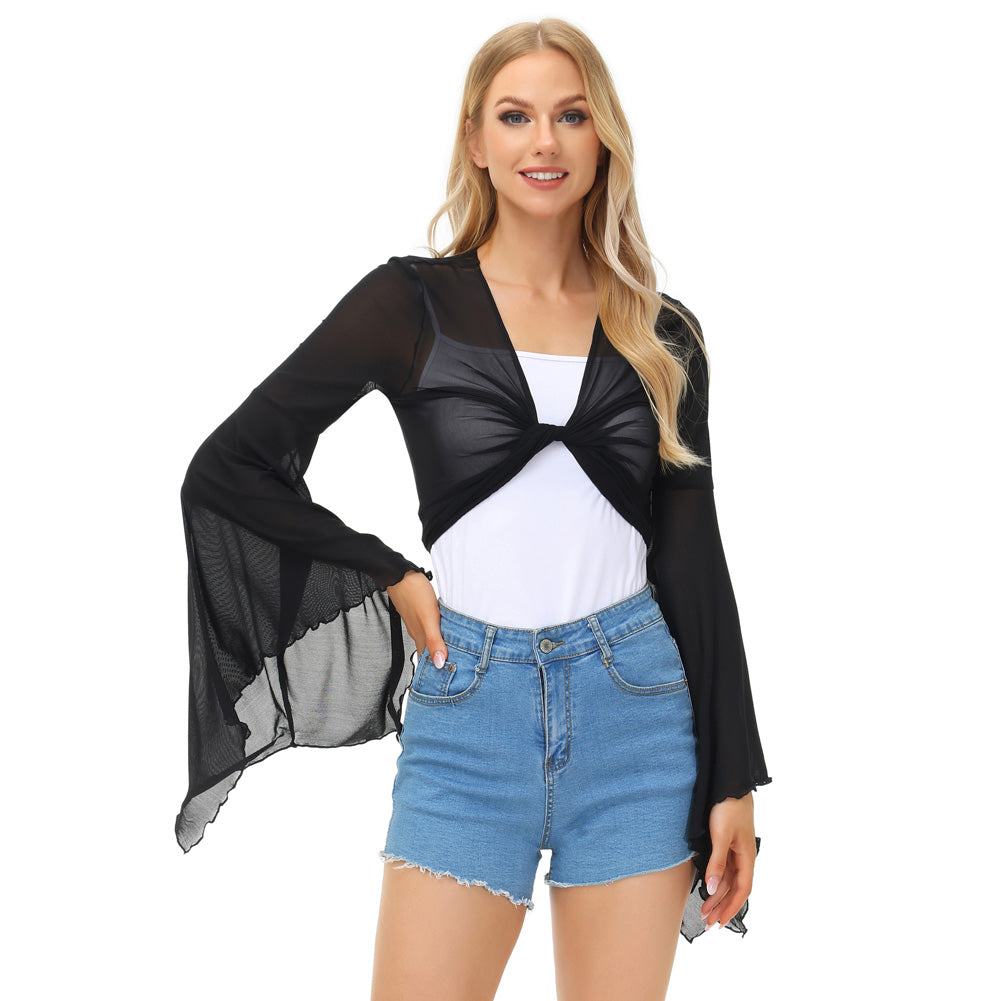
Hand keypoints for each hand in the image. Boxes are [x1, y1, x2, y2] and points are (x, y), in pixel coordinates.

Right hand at [386, 570, 447, 669]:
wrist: (400, 574)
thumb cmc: (414, 593)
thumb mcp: (429, 618)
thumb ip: (434, 640)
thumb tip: (439, 663)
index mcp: (420, 636)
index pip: (427, 661)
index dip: (436, 672)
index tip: (447, 681)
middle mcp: (417, 632)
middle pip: (428, 652)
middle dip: (439, 661)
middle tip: (454, 670)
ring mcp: (417, 622)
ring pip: (429, 640)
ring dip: (439, 647)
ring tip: (452, 653)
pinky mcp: (419, 612)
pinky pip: (429, 629)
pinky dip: (437, 634)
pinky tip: (444, 630)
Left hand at [701, 791, 755, 928]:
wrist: (730, 785)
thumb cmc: (728, 808)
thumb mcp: (720, 836)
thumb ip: (717, 863)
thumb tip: (711, 888)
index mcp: (747, 857)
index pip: (742, 890)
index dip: (732, 907)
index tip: (720, 921)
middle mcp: (744, 857)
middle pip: (735, 888)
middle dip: (722, 906)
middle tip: (708, 921)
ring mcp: (736, 850)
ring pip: (728, 880)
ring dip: (718, 895)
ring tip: (705, 909)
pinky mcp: (728, 843)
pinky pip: (724, 868)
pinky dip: (717, 880)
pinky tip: (708, 887)